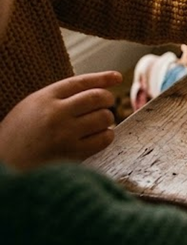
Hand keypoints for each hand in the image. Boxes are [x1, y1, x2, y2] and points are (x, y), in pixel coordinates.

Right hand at [0, 71, 120, 169]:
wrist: (4, 167)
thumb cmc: (18, 137)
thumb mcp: (30, 108)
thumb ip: (57, 98)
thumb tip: (95, 89)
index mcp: (43, 98)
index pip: (80, 82)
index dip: (102, 78)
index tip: (117, 77)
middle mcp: (56, 113)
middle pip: (97, 97)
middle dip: (107, 100)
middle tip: (105, 106)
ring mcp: (65, 134)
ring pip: (104, 117)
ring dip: (107, 119)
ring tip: (98, 124)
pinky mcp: (73, 153)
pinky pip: (104, 138)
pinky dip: (106, 136)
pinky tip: (99, 137)